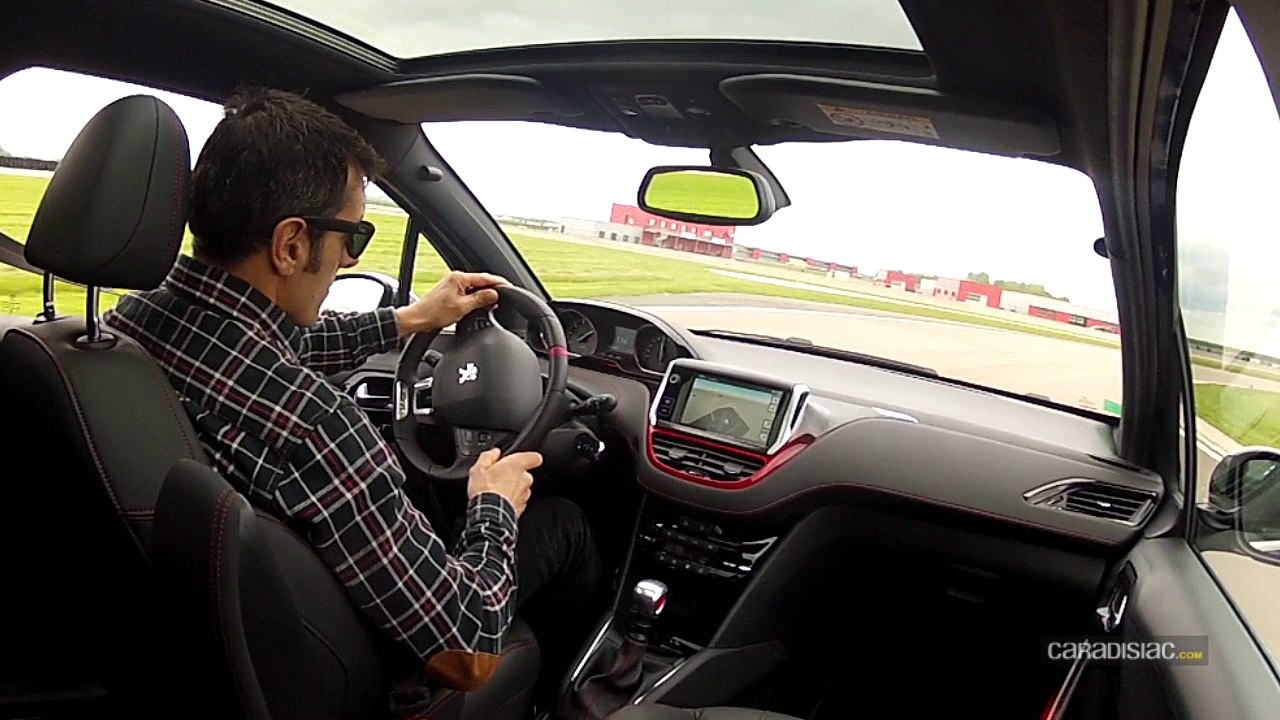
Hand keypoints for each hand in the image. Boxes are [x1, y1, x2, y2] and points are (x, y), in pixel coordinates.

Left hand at [395, 270, 510, 335]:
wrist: (417, 319)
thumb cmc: (434, 313)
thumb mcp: (462, 307)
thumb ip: (481, 299)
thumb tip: (494, 294)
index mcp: (460, 278)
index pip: (486, 278)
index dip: (500, 283)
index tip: (510, 288)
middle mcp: (456, 278)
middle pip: (481, 282)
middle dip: (493, 289)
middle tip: (505, 298)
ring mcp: (453, 285)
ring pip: (475, 288)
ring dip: (485, 295)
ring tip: (494, 303)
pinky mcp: (451, 293)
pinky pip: (469, 292)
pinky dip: (477, 298)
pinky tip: (481, 306)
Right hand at [467, 447, 540, 516]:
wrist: (489, 515)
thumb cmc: (485, 491)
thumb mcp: (479, 468)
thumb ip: (488, 456)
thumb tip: (494, 453)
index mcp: (516, 465)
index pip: (534, 457)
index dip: (530, 458)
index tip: (524, 459)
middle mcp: (525, 479)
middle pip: (524, 474)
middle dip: (514, 475)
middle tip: (498, 478)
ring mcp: (524, 494)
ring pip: (521, 488)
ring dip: (512, 489)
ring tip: (496, 492)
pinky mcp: (521, 507)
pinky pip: (518, 500)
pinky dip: (511, 500)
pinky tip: (499, 502)